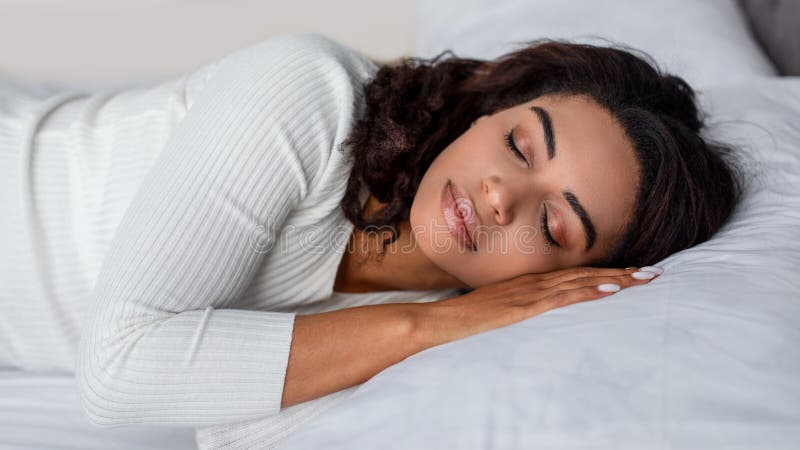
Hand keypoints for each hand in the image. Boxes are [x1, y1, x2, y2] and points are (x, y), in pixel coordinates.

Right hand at [415, 266, 660, 346]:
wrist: (442, 321)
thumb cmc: (464, 319)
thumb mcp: (497, 309)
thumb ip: (516, 306)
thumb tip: (530, 311)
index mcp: (529, 282)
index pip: (574, 274)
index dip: (605, 272)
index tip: (631, 273)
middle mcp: (534, 281)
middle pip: (586, 273)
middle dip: (622, 273)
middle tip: (654, 272)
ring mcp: (531, 292)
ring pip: (582, 281)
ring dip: (616, 279)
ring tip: (645, 278)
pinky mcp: (525, 306)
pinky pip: (564, 297)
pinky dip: (589, 291)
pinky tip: (611, 290)